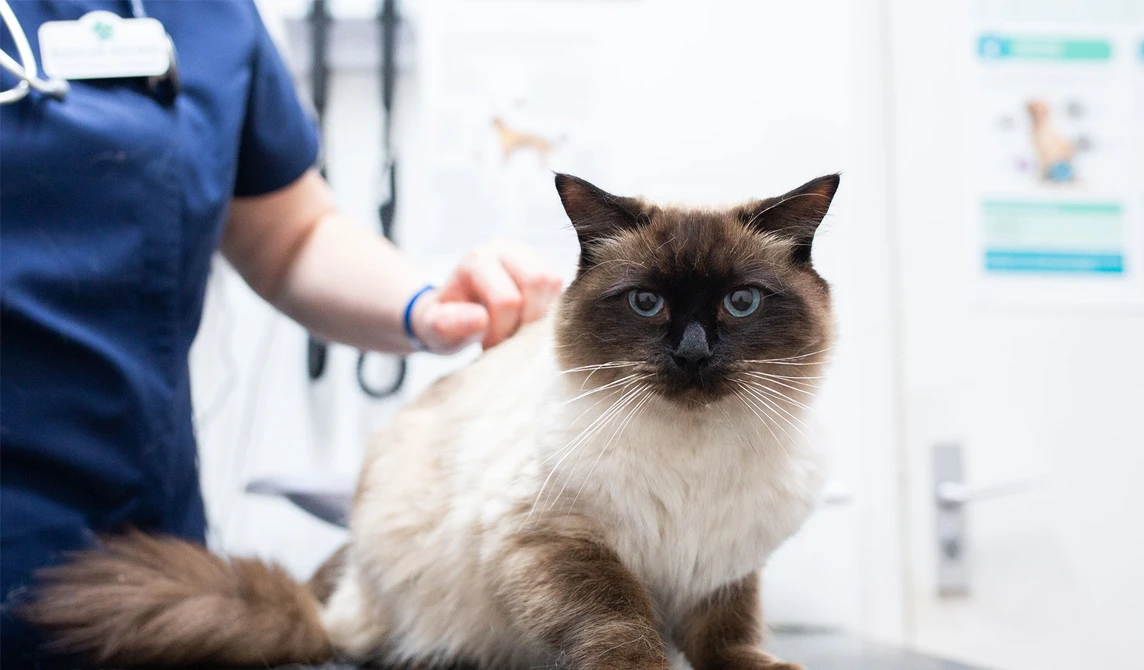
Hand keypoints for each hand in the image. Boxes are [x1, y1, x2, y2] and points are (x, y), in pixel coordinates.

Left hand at [410, 242, 562, 353]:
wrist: (451, 314)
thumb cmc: (443, 322)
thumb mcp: (433, 328)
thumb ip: (447, 323)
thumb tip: (480, 319)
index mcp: (476, 260)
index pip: (506, 299)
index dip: (503, 331)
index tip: (489, 348)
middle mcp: (504, 249)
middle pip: (536, 282)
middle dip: (527, 322)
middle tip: (509, 342)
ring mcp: (526, 254)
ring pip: (553, 281)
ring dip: (540, 317)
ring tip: (517, 333)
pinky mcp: (542, 266)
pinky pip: (560, 287)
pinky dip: (549, 312)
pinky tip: (527, 325)